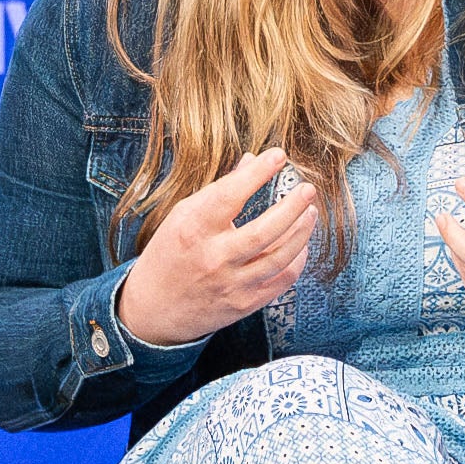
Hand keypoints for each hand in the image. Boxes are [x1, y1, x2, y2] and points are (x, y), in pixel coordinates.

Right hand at [116, 151, 316, 347]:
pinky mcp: (244, 304)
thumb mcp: (183, 216)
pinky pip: (282, 281)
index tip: (278, 155)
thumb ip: (221, 190)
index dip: (258, 173)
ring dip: (301, 231)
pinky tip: (300, 244)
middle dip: (292, 206)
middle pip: (263, 231)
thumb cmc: (170, 253)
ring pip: (280, 257)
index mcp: (192, 228)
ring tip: (310, 211)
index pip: (230, 195)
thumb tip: (254, 160)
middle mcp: (212, 257)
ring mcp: (230, 284)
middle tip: (308, 188)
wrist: (154, 308)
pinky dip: (297, 260)